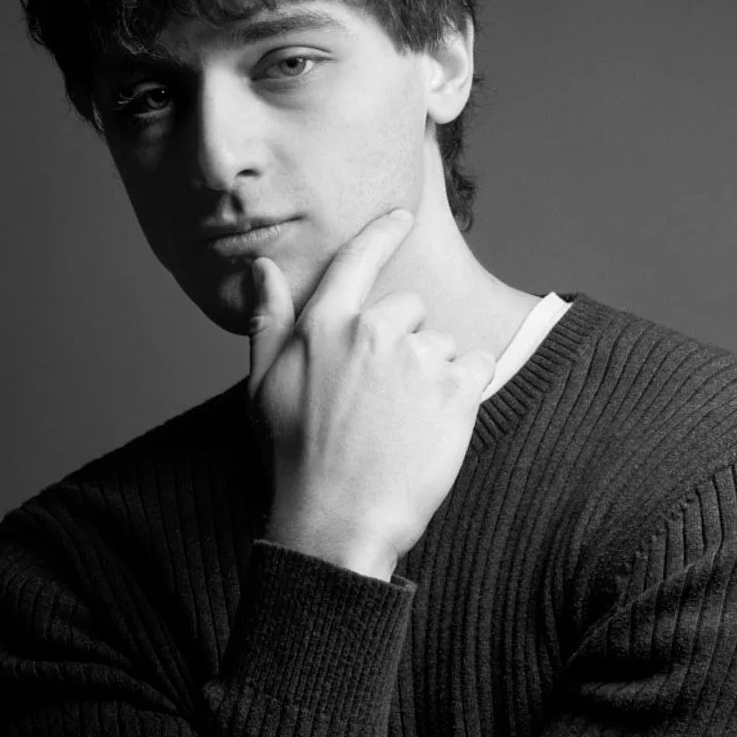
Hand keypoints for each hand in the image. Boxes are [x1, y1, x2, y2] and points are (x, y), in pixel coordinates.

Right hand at [248, 209, 496, 578]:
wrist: (338, 520)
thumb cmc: (295, 457)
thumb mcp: (265, 385)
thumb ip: (269, 320)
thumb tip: (262, 268)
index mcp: (324, 325)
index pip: (358, 259)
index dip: (382, 232)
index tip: (401, 216)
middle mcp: (372, 331)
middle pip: (409, 307)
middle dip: (404, 341)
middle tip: (381, 398)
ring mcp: (417, 358)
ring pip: (442, 344)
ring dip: (432, 374)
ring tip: (402, 423)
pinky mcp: (456, 390)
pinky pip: (475, 367)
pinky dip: (464, 392)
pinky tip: (434, 426)